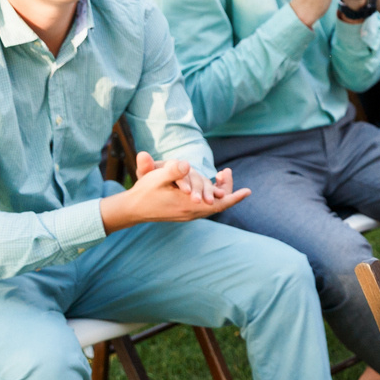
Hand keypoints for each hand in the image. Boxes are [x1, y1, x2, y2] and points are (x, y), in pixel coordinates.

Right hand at [115, 153, 249, 224]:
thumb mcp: (156, 178)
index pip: (217, 203)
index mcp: (188, 205)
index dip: (233, 197)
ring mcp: (188, 215)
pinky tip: (209, 186)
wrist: (132, 209)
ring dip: (218, 192)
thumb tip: (187, 164)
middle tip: (226, 172)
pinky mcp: (184, 213)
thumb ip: (172, 171)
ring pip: (211, 206)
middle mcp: (191, 213)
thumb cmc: (144, 192)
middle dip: (227, 189)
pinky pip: (204, 206)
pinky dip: (210, 196)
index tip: (248, 191)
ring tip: (221, 175)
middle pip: (218, 204)